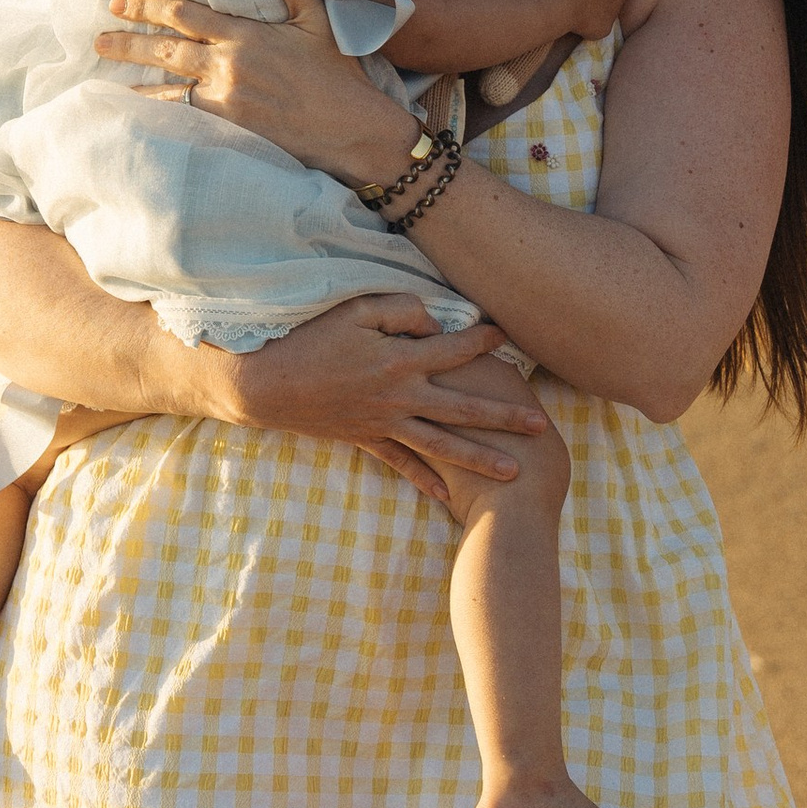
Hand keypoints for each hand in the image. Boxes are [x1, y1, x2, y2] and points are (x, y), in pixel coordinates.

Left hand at [100, 0, 419, 193]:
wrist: (353, 131)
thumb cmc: (338, 74)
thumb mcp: (318, 20)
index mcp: (247, 36)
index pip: (186, 15)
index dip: (149, 6)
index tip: (121, 1)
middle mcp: (230, 66)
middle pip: (167, 50)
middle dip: (129, 41)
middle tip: (100, 37)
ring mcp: (226, 101)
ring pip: (168, 87)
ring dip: (135, 79)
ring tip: (106, 73)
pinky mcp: (229, 131)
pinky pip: (182, 118)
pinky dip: (157, 113)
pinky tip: (136, 112)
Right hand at [202, 293, 547, 502]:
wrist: (265, 383)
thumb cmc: (309, 337)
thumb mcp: (356, 309)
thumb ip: (401, 311)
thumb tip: (435, 324)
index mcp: (400, 361)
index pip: (455, 350)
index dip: (484, 341)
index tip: (509, 335)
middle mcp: (400, 397)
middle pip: (463, 409)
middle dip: (504, 416)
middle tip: (541, 425)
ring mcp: (384, 423)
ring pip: (442, 444)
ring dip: (480, 457)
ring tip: (513, 470)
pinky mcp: (366, 439)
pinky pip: (403, 463)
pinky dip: (426, 480)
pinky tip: (450, 498)